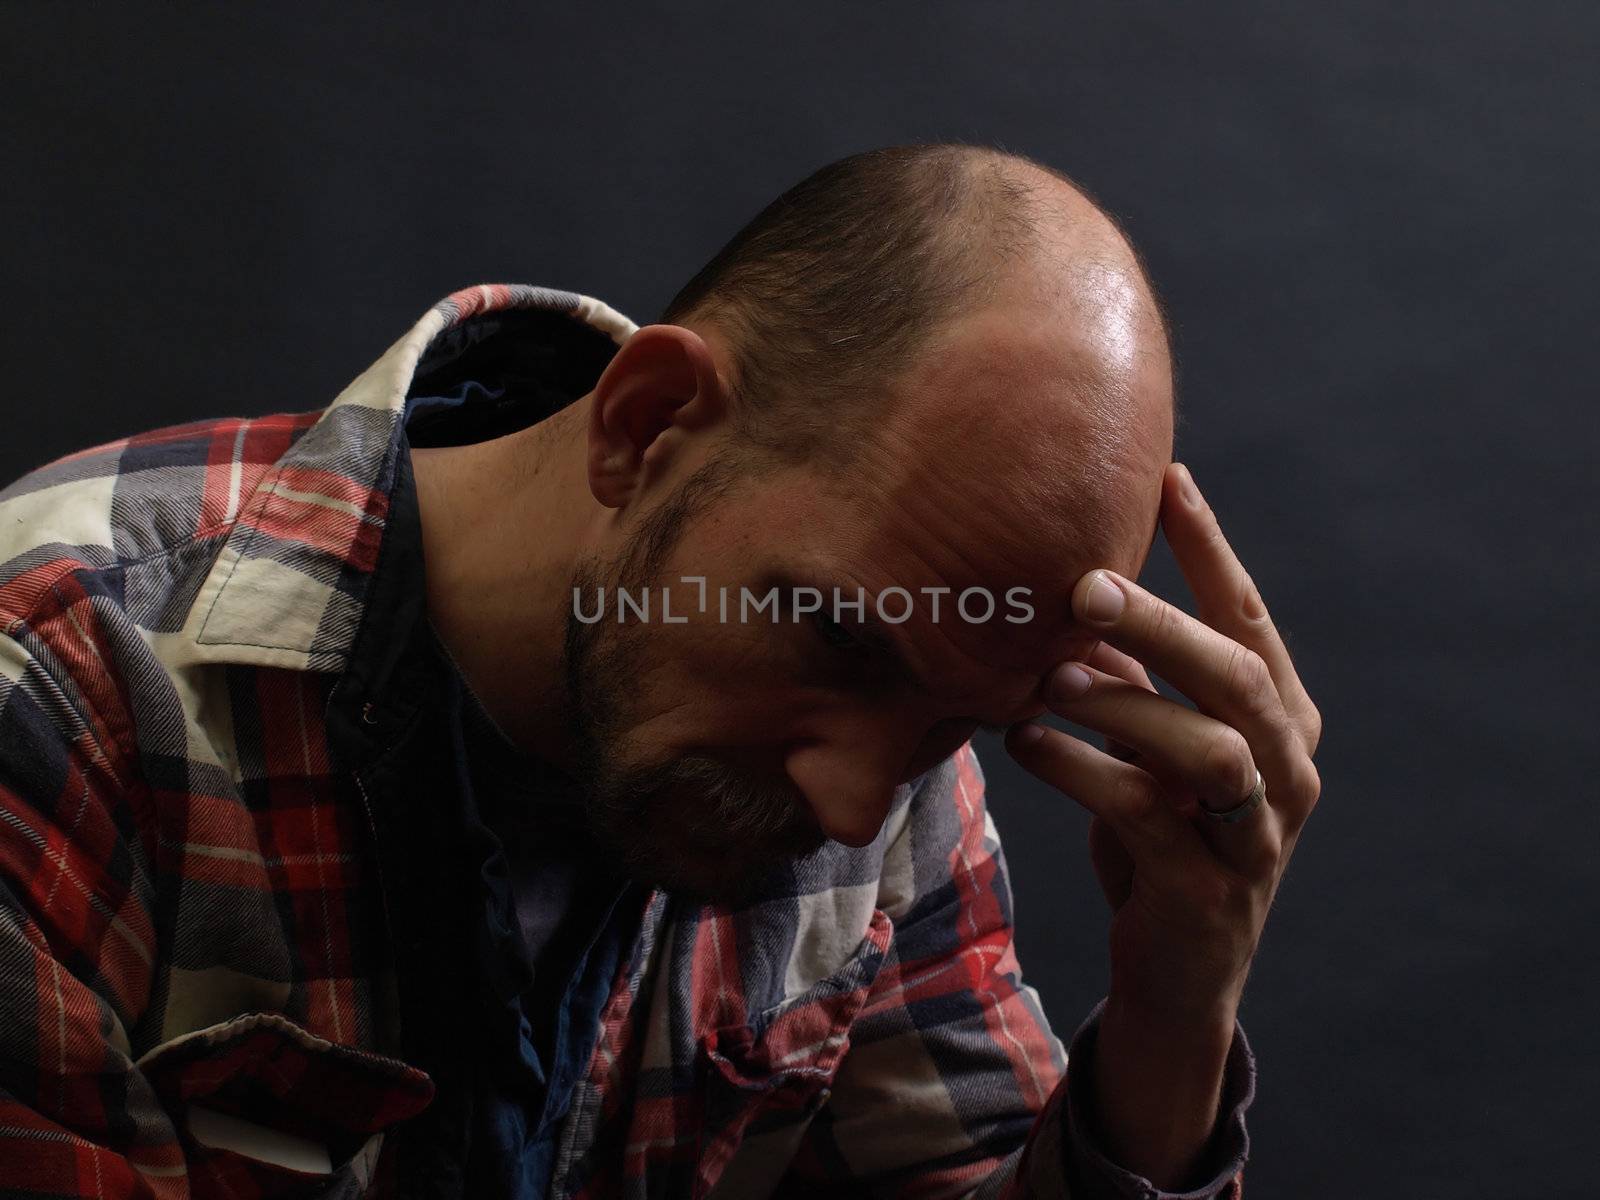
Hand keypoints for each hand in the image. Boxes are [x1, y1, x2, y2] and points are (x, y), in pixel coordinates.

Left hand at [1007, 461, 1321, 1016]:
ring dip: (1125, 704)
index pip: (1250, 617)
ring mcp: (1257, 833)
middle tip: (1084, 587)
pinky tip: (1024, 743)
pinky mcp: (1209, 889)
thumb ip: (1126, 675)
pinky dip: (1080, 772)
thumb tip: (1069, 590)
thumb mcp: (1145, 746)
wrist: (1175, 970)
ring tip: (1048, 678)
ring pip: (1208, 748)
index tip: (1168, 476)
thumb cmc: (1159, 836)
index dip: (1212, 548)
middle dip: (1164, 624)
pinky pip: (1145, 816)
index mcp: (1282, 719)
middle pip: (1238, 675)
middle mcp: (1289, 768)